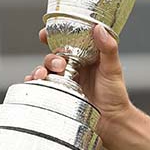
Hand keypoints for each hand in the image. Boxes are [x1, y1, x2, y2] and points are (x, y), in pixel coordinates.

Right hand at [25, 24, 132, 147]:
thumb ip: (108, 48)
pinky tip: (34, 84)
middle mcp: (72, 68)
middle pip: (52, 56)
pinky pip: (40, 87)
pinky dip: (33, 84)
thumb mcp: (113, 69)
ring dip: (39, 70)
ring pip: (44, 70)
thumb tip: (99, 28)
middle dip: (51, 58)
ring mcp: (64, 82)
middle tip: (60, 65)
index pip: (65, 42)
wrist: (112, 122)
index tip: (45, 33)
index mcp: (84, 57)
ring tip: (44, 75)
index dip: (53, 35)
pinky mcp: (58, 95)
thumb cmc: (115, 96)